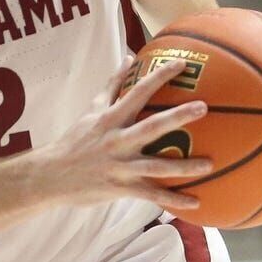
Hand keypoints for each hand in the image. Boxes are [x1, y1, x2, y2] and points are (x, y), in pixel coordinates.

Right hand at [36, 55, 211, 210]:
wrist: (52, 174)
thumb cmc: (75, 140)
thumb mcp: (92, 109)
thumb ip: (113, 85)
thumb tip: (129, 58)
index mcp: (111, 119)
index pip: (138, 92)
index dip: (160, 76)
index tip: (182, 64)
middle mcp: (117, 140)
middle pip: (152, 126)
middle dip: (178, 117)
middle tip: (203, 107)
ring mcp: (120, 166)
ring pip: (156, 166)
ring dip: (184, 166)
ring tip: (210, 164)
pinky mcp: (121, 188)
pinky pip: (151, 195)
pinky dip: (173, 200)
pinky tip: (196, 202)